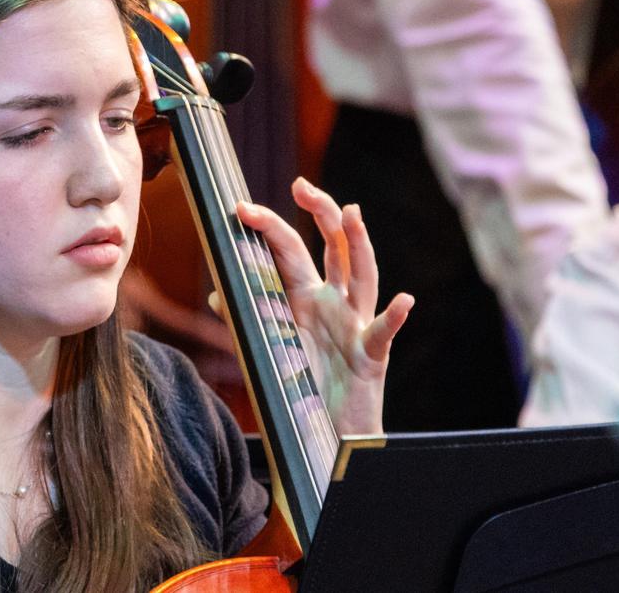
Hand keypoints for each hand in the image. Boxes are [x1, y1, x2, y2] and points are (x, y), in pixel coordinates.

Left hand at [236, 177, 412, 435]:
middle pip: (333, 248)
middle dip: (320, 213)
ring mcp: (355, 325)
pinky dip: (394, 316)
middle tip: (301, 185)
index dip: (271, 226)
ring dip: (359, 245)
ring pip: (362, 276)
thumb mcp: (269, 350)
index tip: (242, 208)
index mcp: (307, 299)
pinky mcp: (371, 356)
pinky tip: (403, 300)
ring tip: (353, 214)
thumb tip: (215, 295)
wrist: (326, 434)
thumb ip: (245, 320)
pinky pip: (384, 332)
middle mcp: (334, 304)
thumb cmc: (300, 388)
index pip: (292, 250)